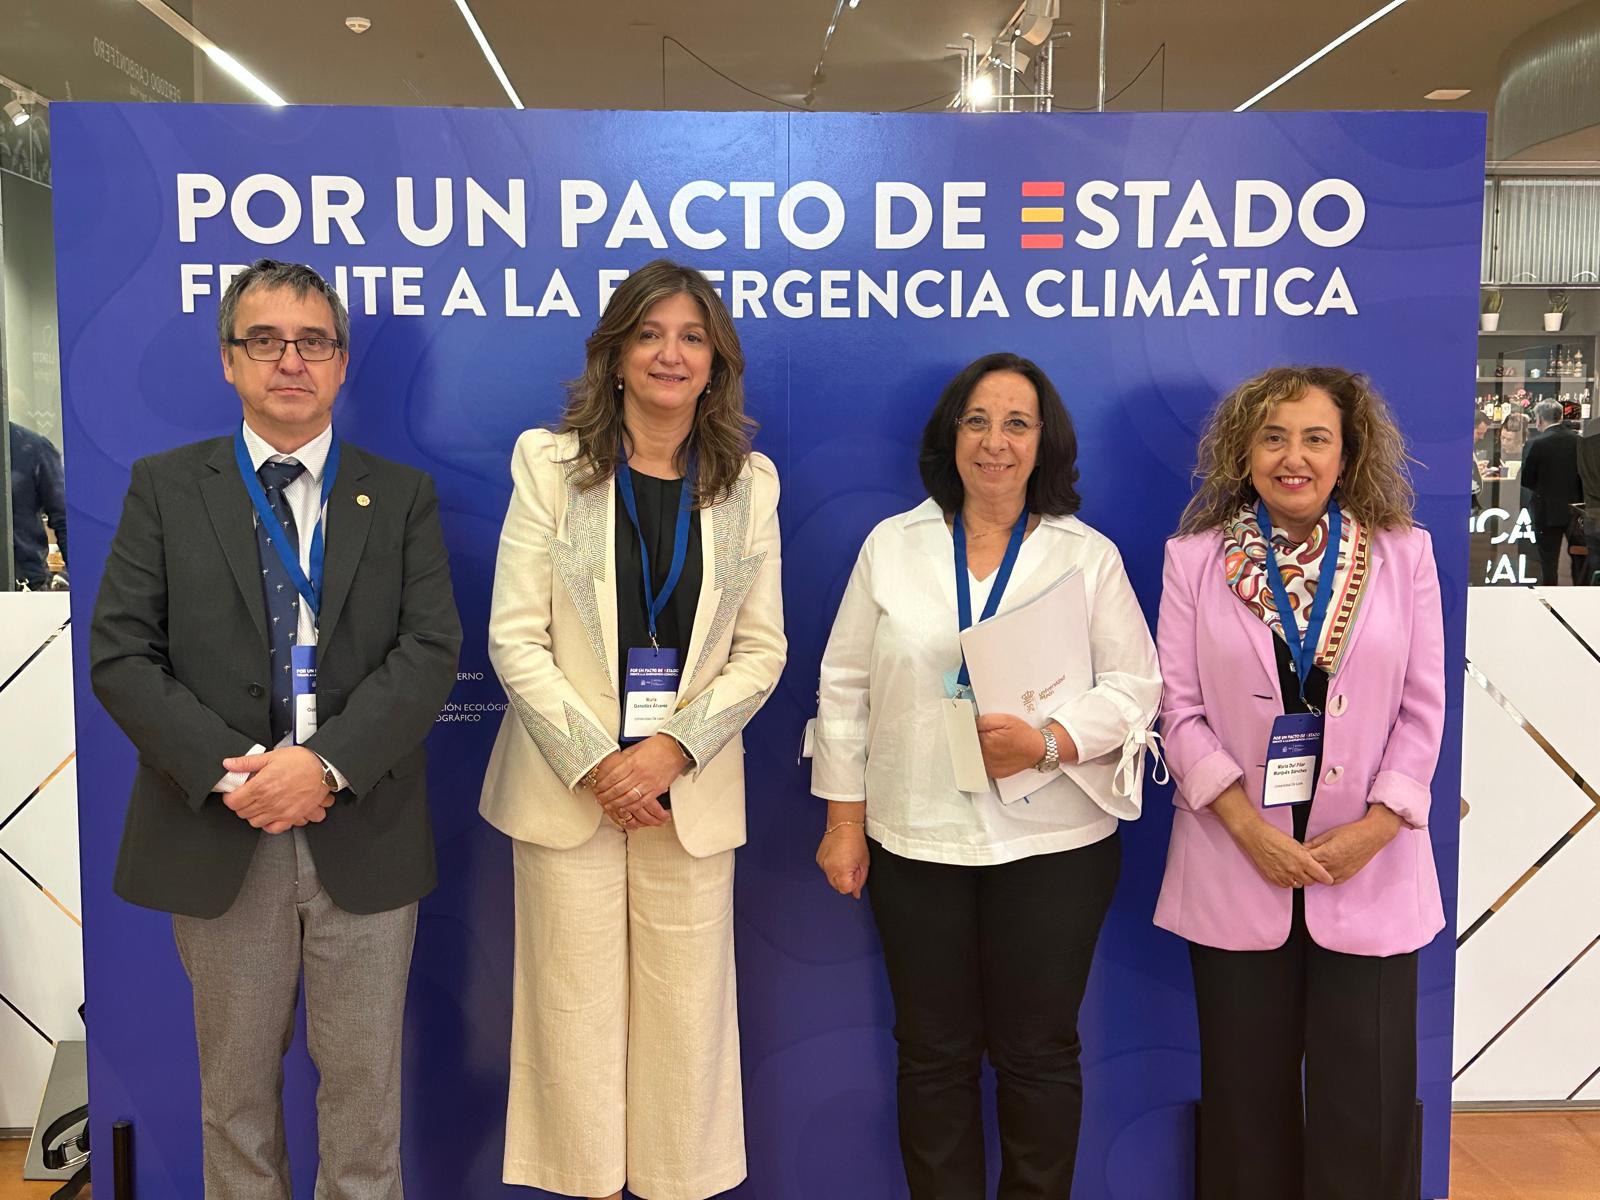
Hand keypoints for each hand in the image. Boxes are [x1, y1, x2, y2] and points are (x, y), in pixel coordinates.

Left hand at [222, 746, 335, 833]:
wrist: (324, 768)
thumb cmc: (302, 761)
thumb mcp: (272, 756)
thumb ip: (247, 762)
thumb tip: (229, 764)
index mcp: (261, 786)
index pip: (233, 802)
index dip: (230, 797)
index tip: (233, 792)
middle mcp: (269, 802)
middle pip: (242, 813)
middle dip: (241, 804)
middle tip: (246, 795)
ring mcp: (280, 811)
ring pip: (254, 822)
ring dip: (253, 814)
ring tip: (258, 804)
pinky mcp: (291, 817)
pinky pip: (273, 829)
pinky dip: (268, 824)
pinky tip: (270, 814)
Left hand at [593, 735, 690, 828]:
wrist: (676, 748)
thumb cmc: (659, 746)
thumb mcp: (637, 748)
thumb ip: (625, 758)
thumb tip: (614, 765)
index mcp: (633, 761)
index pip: (614, 776)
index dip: (603, 784)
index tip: (598, 787)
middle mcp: (640, 773)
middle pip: (619, 788)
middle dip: (607, 796)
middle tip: (600, 799)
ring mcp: (649, 782)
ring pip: (629, 797)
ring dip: (616, 803)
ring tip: (609, 805)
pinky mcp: (657, 789)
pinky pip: (642, 802)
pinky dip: (632, 807)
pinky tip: (625, 808)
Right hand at [816, 822, 869, 898]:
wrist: (844, 826)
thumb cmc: (856, 841)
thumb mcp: (864, 863)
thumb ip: (860, 881)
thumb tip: (856, 893)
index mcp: (842, 870)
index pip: (845, 890)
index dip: (852, 885)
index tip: (855, 876)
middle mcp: (829, 868)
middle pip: (837, 887)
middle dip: (845, 881)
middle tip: (851, 867)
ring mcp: (822, 864)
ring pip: (831, 879)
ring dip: (838, 874)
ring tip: (844, 861)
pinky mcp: (819, 859)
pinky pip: (826, 870)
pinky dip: (832, 867)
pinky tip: (837, 858)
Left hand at [975, 714, 1048, 777]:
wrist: (1037, 750)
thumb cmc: (1023, 735)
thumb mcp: (1005, 719)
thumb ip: (985, 720)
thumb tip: (973, 724)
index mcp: (986, 741)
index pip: (968, 735)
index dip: (972, 730)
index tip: (976, 728)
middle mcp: (986, 756)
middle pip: (971, 746)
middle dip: (976, 740)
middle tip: (989, 735)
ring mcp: (989, 767)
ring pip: (975, 756)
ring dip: (980, 750)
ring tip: (994, 744)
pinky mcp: (993, 773)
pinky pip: (983, 765)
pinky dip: (986, 759)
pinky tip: (995, 753)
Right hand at [1210, 784, 1333, 888]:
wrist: (1256, 838)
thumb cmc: (1275, 837)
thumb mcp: (1296, 844)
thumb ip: (1306, 856)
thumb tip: (1314, 864)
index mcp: (1303, 860)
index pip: (1321, 875)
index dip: (1326, 878)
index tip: (1328, 879)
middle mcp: (1295, 870)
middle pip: (1310, 882)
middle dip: (1311, 877)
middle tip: (1308, 871)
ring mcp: (1284, 876)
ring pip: (1299, 885)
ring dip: (1299, 879)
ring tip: (1294, 870)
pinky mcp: (1274, 879)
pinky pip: (1286, 886)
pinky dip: (1288, 881)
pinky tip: (1285, 872)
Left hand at [1306, 806, 1402, 883]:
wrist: (1372, 836)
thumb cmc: (1352, 832)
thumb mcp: (1329, 834)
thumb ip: (1315, 842)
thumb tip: (1302, 847)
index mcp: (1326, 853)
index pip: (1306, 860)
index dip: (1300, 857)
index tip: (1296, 855)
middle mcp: (1333, 865)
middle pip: (1311, 871)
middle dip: (1306, 866)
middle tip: (1302, 862)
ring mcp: (1340, 872)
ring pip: (1320, 879)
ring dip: (1315, 874)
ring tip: (1313, 866)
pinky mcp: (1347, 876)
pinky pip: (1332, 882)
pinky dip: (1326, 878)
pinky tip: (1324, 871)